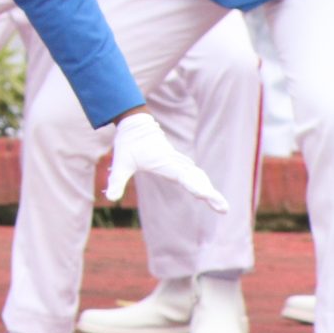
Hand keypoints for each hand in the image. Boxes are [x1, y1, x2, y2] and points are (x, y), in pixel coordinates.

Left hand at [104, 111, 227, 211]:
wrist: (134, 123)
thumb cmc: (128, 142)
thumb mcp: (120, 162)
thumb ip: (116, 181)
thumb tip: (109, 199)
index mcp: (164, 162)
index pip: (183, 176)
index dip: (194, 186)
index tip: (205, 195)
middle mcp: (174, 162)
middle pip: (196, 178)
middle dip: (210, 193)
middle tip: (224, 209)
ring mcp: (177, 162)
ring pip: (197, 175)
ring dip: (209, 189)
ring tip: (221, 206)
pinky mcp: (176, 162)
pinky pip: (193, 173)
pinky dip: (202, 182)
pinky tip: (207, 191)